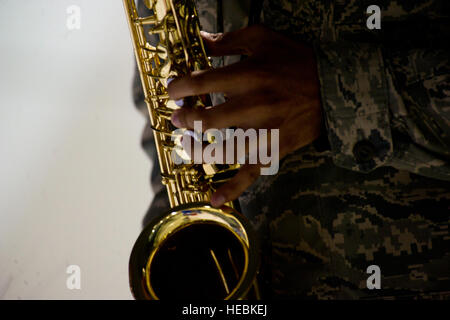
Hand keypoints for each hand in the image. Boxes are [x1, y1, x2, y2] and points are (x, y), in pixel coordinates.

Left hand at [168, 25, 321, 207]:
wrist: (334, 85)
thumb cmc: (297, 61)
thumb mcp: (263, 39)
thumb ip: (229, 40)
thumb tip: (200, 40)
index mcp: (250, 76)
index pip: (203, 83)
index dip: (181, 88)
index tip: (173, 91)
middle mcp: (255, 106)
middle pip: (209, 120)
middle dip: (186, 120)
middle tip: (178, 119)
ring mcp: (265, 132)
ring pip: (225, 150)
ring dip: (199, 152)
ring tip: (186, 147)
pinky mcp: (274, 150)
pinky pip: (251, 173)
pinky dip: (233, 188)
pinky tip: (214, 199)